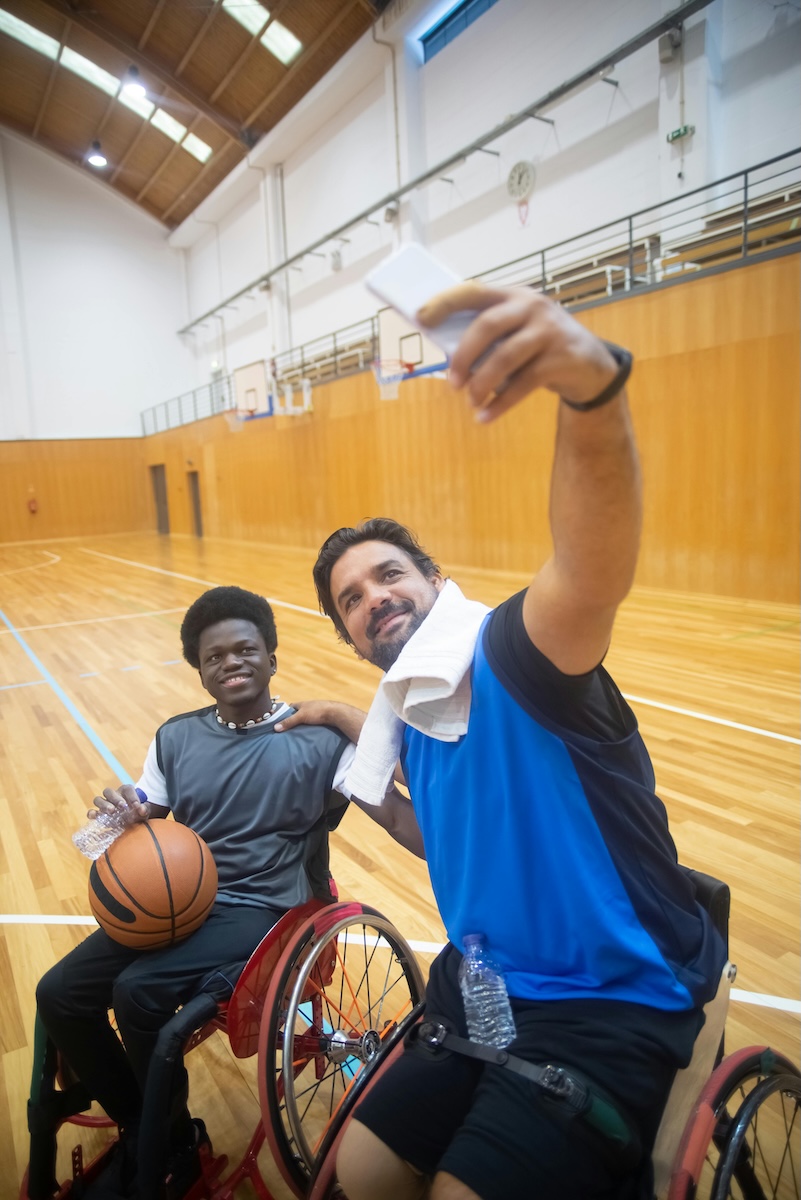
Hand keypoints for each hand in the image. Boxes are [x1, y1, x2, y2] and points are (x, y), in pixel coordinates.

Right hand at [88, 785, 149, 823]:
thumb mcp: (144, 811)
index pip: (127, 789)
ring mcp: (104, 804)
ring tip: (111, 811)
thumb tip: (141, 810)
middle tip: (122, 806)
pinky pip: (91, 812)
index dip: (132, 796)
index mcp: (125, 791)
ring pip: (98, 799)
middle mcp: (113, 796)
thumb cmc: (138, 813)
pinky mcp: (99, 815)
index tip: (137, 805)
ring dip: (104, 805)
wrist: (133, 822)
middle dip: (115, 798)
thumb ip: (144, 810)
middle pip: (109, 791)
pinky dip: (92, 813)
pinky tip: (95, 816)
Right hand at [274, 701, 333, 731]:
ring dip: (301, 725)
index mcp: (301, 704)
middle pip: (297, 714)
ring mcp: (315, 712)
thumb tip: (276, 727)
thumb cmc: (318, 711)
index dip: (284, 714)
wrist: (335, 713)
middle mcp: (307, 707)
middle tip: (287, 730)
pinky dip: (309, 727)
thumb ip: (289, 722)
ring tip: (297, 733)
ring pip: (305, 719)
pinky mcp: (321, 718)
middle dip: (293, 721)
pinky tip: (307, 733)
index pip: (290, 708)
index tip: (280, 722)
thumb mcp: (301, 716)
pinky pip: (311, 723)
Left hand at [417, 282, 617, 421]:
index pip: (473, 292)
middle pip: (487, 326)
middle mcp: (532, 307)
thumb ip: (489, 338)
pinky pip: (524, 384)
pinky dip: (501, 403)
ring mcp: (549, 331)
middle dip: (464, 356)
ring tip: (471, 402)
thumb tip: (449, 358)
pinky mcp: (562, 358)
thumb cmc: (539, 348)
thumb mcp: (516, 333)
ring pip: (505, 357)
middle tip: (452, 383)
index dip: (445, 303)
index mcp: (513, 296)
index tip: (421, 318)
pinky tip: (485, 416)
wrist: (590, 364)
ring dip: (482, 384)